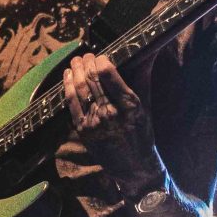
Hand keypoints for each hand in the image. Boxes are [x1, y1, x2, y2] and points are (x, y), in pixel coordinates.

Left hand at [62, 53, 158, 189]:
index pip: (107, 73)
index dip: (100, 60)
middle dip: (86, 63)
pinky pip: (71, 102)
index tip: (100, 56)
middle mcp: (110, 112)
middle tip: (86, 55)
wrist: (133, 165)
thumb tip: (149, 51)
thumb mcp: (145, 105)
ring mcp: (94, 122)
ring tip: (76, 61)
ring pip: (79, 88)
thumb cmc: (142, 132)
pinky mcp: (83, 129)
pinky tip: (68, 76)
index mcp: (129, 104)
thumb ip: (142, 76)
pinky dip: (67, 86)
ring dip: (75, 70)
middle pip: (91, 78)